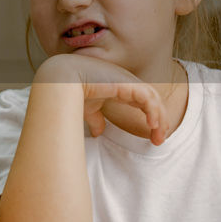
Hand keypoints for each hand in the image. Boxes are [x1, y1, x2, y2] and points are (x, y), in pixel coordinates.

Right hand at [34, 54, 167, 144]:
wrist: (61, 82)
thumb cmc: (71, 93)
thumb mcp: (88, 109)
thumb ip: (96, 120)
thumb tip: (98, 133)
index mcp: (119, 87)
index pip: (143, 101)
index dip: (151, 117)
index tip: (153, 136)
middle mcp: (126, 82)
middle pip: (152, 101)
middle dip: (159, 121)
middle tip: (159, 140)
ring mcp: (127, 81)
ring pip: (154, 99)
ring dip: (160, 118)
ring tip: (159, 137)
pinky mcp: (127, 83)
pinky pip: (148, 97)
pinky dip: (153, 110)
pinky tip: (152, 125)